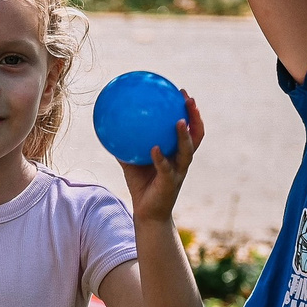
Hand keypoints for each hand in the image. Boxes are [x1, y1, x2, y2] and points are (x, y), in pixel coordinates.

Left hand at [116, 92, 205, 224]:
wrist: (147, 213)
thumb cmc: (141, 186)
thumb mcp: (131, 162)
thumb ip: (125, 145)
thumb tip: (110, 126)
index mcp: (177, 153)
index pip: (189, 128)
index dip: (189, 111)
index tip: (183, 93)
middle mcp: (182, 160)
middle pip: (196, 135)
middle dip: (195, 116)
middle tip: (189, 100)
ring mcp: (179, 172)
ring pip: (187, 151)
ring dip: (185, 135)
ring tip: (179, 121)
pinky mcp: (170, 183)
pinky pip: (166, 168)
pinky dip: (161, 158)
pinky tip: (154, 148)